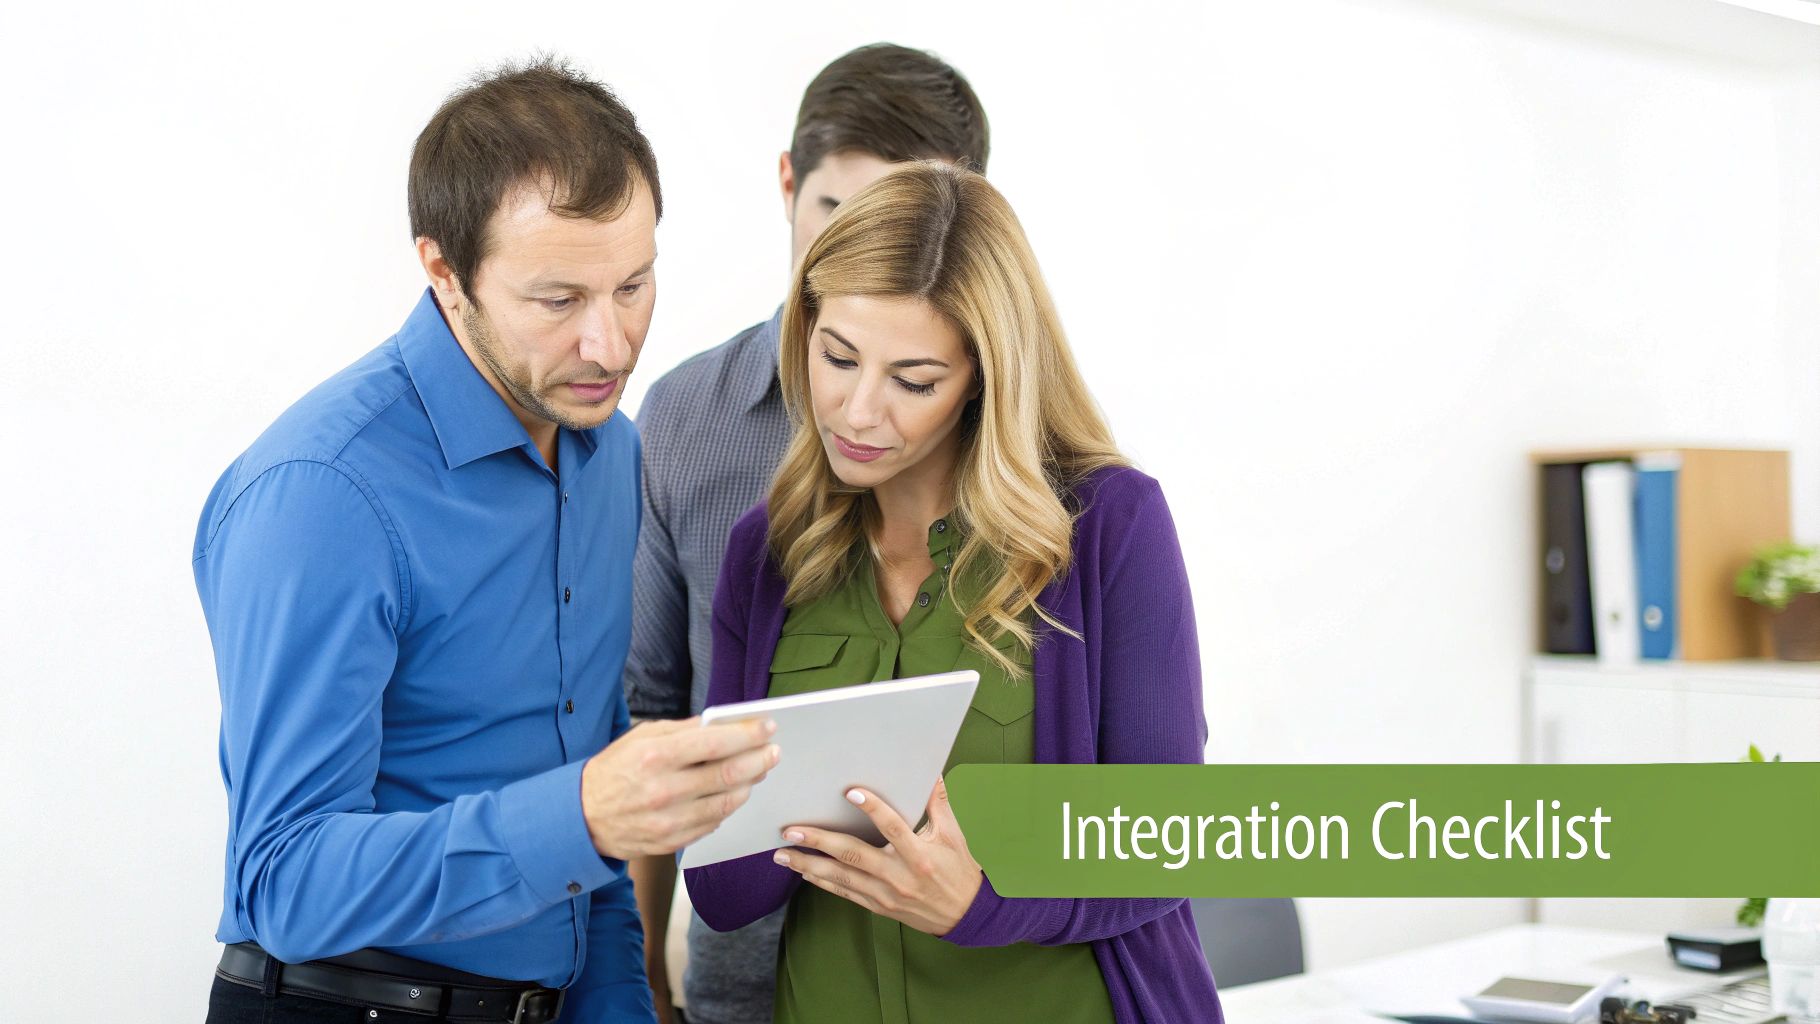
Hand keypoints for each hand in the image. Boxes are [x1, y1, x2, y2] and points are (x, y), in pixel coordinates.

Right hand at [582, 717, 778, 859]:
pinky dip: (727, 807)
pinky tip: (732, 794)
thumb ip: (682, 730)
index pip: (715, 743)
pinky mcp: (671, 842)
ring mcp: (669, 820)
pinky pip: (712, 824)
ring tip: (757, 772)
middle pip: (728, 775)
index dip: (748, 734)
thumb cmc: (614, 770)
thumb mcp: (641, 737)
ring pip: (726, 803)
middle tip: (773, 752)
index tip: (767, 728)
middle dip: (758, 760)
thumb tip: (719, 724)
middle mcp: (664, 789)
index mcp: (656, 756)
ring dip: (748, 786)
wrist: (582, 817)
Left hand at [772, 777, 982, 935]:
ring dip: (809, 865)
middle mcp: (899, 876)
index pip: (893, 828)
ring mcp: (885, 894)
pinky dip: (822, 882)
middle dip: (819, 841)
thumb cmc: (959, 871)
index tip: (851, 793)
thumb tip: (932, 772)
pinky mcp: (878, 905)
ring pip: (841, 878)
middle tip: (791, 829)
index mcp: (919, 856)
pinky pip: (844, 893)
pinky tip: (803, 872)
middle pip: (854, 855)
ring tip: (783, 854)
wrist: (963, 916)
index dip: (874, 809)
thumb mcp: (954, 834)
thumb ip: (938, 803)